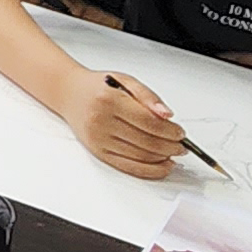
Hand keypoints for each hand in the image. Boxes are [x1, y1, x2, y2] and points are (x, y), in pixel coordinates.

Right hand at [55, 69, 185, 176]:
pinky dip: (149, 169)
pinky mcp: (98, 152)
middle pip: (146, 141)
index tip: (180, 133)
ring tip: (173, 153)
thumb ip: (148, 96)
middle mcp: (101, 121)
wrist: (69, 94)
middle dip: (170, 146)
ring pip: (139, 156)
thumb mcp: (125, 81)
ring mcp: (99, 140)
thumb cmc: (98, 87)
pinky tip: (162, 165)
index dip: (169, 131)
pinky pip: (128, 166)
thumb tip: (167, 114)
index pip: (148, 122)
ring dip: (162, 158)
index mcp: (109, 100)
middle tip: (181, 145)